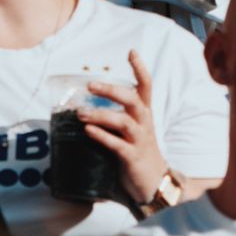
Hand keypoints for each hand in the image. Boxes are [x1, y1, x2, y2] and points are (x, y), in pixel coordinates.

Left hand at [76, 50, 174, 206]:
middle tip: (91, 84)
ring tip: (80, 114)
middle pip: (133, 100)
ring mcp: (140, 141)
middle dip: (112, 90)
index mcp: (144, 114)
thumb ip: (115, 116)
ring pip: (123, 122)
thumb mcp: (131, 130)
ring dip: (100, 115)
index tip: (132, 51)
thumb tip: (85, 104)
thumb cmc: (138, 151)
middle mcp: (144, 124)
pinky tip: (88, 132)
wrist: (154, 183)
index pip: (146, 86)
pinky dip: (102, 136)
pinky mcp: (132, 158)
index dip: (140, 68)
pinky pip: (117, 145)